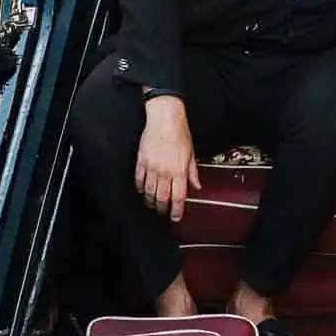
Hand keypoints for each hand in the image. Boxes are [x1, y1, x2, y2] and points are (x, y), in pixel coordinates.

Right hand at [135, 95, 198, 221]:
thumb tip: (197, 185)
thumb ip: (193, 171)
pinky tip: (142, 191)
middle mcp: (165, 171)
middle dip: (162, 209)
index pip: (178, 197)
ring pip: (149, 192)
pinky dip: (140, 188)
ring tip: (152, 204)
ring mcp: (151, 167)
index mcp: (180, 170)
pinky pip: (139, 180)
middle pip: (162, 198)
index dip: (177, 210)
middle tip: (163, 213)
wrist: (164, 118)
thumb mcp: (191, 152)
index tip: (175, 217)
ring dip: (151, 201)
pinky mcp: (141, 161)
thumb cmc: (179, 133)